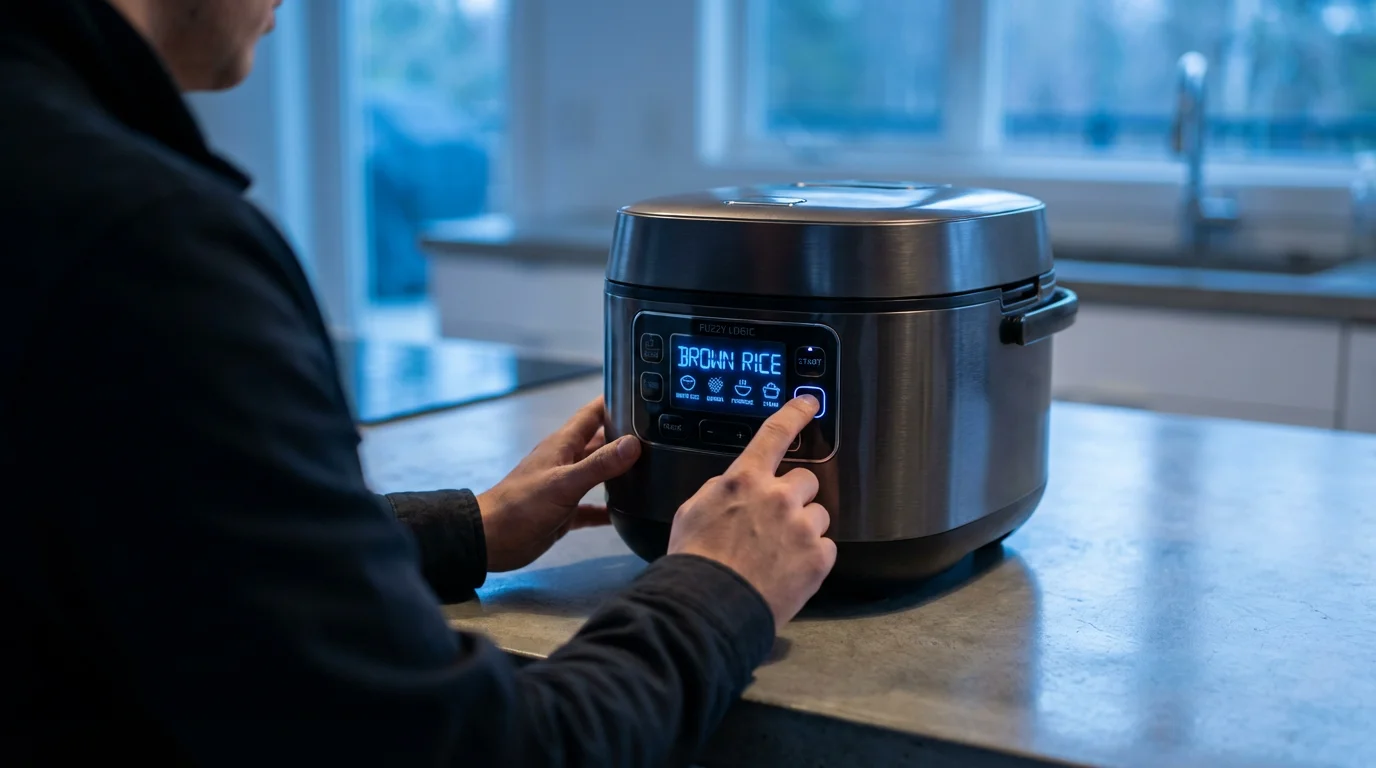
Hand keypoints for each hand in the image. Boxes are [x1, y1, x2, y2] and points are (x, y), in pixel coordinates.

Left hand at [477, 397, 640, 571]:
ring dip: (620, 471)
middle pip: (600, 442)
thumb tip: (634, 444)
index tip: (642, 395)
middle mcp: (566, 461)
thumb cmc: (522, 505)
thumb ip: (599, 464)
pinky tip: (629, 513)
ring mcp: (566, 486)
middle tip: (658, 436)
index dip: (615, 401)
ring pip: (599, 473)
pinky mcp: (566, 512)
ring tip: (653, 470)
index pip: (592, 414)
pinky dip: (610, 508)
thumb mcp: (564, 482)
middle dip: (626, 438)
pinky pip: (593, 507)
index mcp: (563, 445)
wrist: (492, 540)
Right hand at [667, 395, 835, 627]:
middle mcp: (778, 496)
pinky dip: (811, 558)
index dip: (795, 413)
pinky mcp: (818, 558)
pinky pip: (826, 548)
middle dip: (794, 496)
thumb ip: (721, 491)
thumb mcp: (692, 512)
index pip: (775, 433)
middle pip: (805, 480)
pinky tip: (788, 570)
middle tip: (776, 521)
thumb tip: (734, 489)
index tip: (809, 403)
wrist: (708, 606)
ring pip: (818, 514)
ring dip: (804, 528)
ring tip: (779, 553)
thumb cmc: (695, 563)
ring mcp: (801, 527)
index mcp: (744, 480)